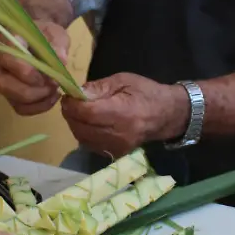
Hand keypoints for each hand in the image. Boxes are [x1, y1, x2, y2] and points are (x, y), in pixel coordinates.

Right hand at [0, 20, 69, 115]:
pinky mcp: (11, 94)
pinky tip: (52, 97)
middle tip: (54, 84)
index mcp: (7, 42)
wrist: (40, 39)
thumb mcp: (54, 33)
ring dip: (38, 100)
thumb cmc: (45, 34)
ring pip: (13, 100)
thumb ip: (57, 44)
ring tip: (55, 90)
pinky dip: (39, 107)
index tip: (48, 74)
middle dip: (34, 90)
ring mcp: (4, 81)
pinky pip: (21, 108)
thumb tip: (61, 61)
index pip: (7, 59)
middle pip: (5, 85)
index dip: (27, 71)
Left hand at [60, 73, 189, 157]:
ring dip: (75, 124)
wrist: (166, 115)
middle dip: (70, 114)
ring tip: (78, 112)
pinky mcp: (116, 154)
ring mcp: (118, 147)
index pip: (88, 113)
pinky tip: (88, 123)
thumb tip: (77, 93)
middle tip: (70, 102)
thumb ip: (99, 87)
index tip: (68, 96)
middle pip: (81, 127)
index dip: (72, 105)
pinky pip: (90, 145)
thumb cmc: (145, 93)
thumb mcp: (123, 80)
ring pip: (82, 138)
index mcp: (123, 112)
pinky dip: (83, 134)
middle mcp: (119, 134)